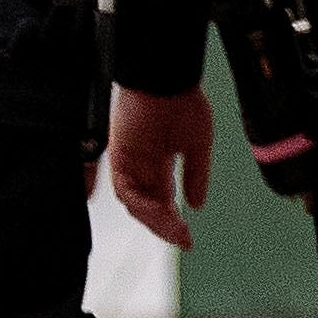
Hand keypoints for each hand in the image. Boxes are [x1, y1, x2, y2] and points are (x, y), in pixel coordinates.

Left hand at [108, 84, 214, 248]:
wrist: (167, 79)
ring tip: (174, 229)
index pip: (162, 201)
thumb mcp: (198, 144)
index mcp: (158, 164)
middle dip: (164, 226)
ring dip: (154, 219)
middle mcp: (140, 166)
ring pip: (135, 203)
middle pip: (147, 206)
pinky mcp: (119, 156)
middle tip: (182, 238)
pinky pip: (126, 190)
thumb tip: (198, 203)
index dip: (173, 222)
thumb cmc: (181, 100)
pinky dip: (142, 204)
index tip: (187, 238)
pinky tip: (160, 212)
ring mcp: (128, 162)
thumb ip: (196, 175)